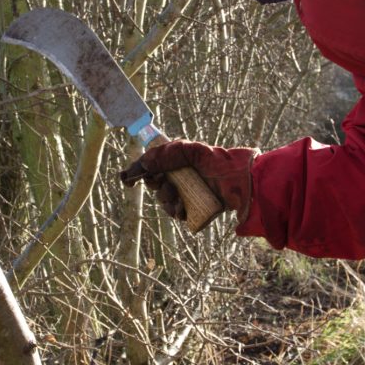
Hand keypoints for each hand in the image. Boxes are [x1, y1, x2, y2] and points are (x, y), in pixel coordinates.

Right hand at [121, 139, 256, 225]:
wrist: (238, 180)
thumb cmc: (216, 161)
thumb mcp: (189, 151)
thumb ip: (165, 154)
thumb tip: (143, 164)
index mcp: (175, 161)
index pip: (150, 167)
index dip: (136, 173)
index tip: (127, 181)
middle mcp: (178, 177)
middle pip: (154, 185)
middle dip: (157, 187)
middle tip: (167, 185)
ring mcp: (185, 193)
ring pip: (163, 201)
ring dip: (166, 201)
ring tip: (178, 202)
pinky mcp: (193, 207)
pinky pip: (176, 213)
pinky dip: (175, 212)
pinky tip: (182, 210)